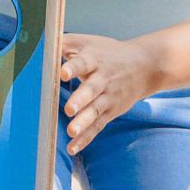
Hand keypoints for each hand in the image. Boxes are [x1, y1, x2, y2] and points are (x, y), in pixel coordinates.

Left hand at [57, 33, 161, 155]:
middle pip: (91, 90)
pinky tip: (72, 147)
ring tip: (71, 131)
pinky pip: (97, 126)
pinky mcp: (110, 112)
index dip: (73, 68)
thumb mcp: (90, 42)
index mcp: (95, 60)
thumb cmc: (109, 53)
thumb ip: (65, 43)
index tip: (62, 73)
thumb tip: (43, 42)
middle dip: (80, 100)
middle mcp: (102, 80)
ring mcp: (108, 97)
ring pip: (95, 111)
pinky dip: (86, 138)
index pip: (83, 63)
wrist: (146, 67)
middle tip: (69, 109)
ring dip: (83, 122)